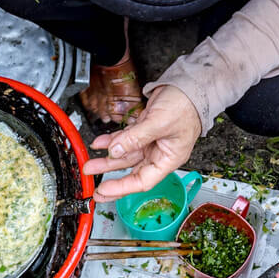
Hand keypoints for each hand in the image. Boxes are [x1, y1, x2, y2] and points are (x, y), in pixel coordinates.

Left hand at [83, 85, 201, 200]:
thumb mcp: (159, 123)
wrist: (189, 87)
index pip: (142, 181)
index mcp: (168, 159)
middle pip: (131, 171)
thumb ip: (136, 138)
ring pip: (125, 156)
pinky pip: (125, 140)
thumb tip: (115, 151)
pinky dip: (112, 141)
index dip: (122, 187)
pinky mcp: (144, 131)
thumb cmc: (185, 106)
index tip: (104, 190)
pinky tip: (99, 144)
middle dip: (111, 177)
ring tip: (90, 164)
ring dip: (107, 159)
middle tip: (94, 186)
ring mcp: (151, 142)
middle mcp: (159, 154)